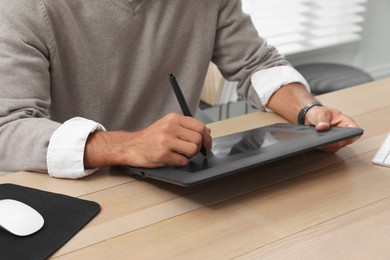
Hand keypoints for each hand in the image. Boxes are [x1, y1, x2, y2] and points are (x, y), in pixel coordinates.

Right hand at [84, 113, 211, 168]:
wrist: (131, 146)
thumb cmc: (150, 137)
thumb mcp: (168, 125)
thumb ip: (186, 127)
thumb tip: (207, 131)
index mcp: (173, 118)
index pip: (199, 126)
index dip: (207, 137)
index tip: (207, 144)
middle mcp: (170, 127)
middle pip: (198, 138)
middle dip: (199, 147)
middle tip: (194, 151)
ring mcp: (166, 141)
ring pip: (193, 150)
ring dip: (190, 155)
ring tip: (180, 154)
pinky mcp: (163, 154)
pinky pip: (183, 161)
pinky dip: (180, 162)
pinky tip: (172, 159)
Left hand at [305, 106, 360, 152]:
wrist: (310, 117)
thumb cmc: (319, 113)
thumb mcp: (320, 112)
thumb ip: (322, 119)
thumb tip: (322, 127)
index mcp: (345, 122)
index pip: (355, 131)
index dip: (351, 137)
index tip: (342, 140)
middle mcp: (343, 132)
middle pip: (345, 142)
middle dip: (335, 142)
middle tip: (325, 141)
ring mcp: (337, 140)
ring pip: (336, 147)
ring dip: (327, 145)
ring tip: (319, 141)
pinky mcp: (330, 145)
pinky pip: (328, 149)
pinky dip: (323, 147)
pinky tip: (317, 143)